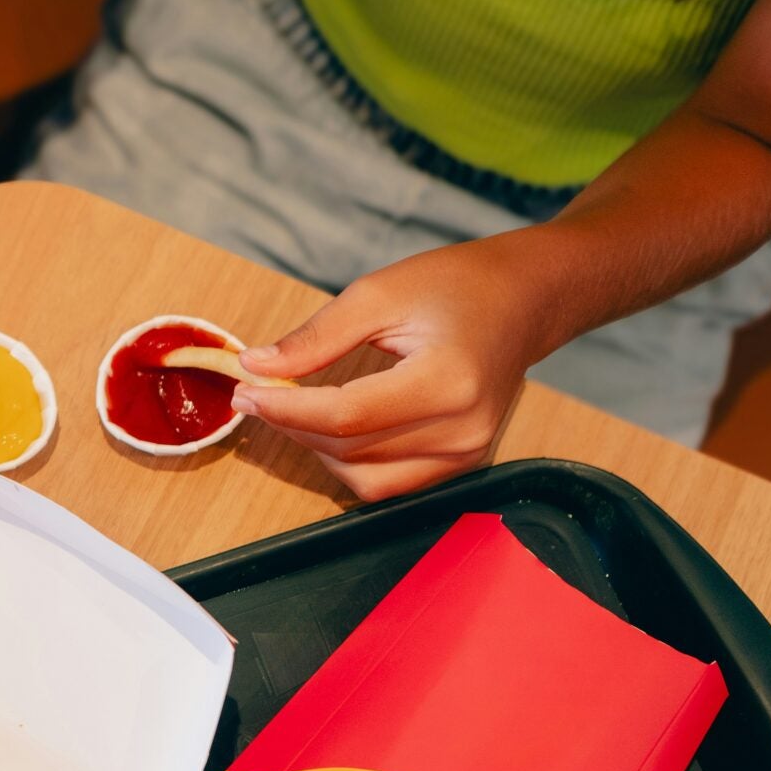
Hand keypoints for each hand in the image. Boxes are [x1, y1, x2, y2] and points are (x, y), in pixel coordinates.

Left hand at [233, 238, 557, 500]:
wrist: (525, 301)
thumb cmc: (456, 287)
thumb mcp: (378, 294)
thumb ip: (316, 337)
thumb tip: (256, 367)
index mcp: (447, 381)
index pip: (346, 416)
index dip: (285, 409)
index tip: (245, 390)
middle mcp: (462, 429)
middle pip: (350, 449)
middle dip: (291, 424)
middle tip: (255, 393)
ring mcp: (466, 454)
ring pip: (364, 478)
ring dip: (316, 449)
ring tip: (291, 408)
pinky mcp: (462, 464)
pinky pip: (389, 484)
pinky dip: (349, 462)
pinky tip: (329, 427)